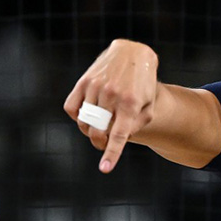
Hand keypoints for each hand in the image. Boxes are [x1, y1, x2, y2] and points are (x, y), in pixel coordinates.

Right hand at [62, 39, 158, 172]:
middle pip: (97, 132)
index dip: (111, 154)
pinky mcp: (84, 81)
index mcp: (131, 103)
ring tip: (97, 125)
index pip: (118, 135)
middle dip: (99, 143)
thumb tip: (120, 139)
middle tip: (103, 143)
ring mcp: (96, 87)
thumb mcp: (149, 103)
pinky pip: (71, 107)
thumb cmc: (143, 82)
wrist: (133, 52)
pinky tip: (85, 115)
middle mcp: (112, 95)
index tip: (105, 168)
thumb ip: (137, 124)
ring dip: (88, 129)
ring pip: (83, 121)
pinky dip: (75, 116)